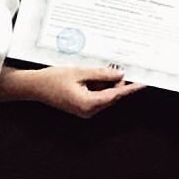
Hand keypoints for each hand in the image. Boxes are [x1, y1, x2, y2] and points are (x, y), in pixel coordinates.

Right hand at [0, 64, 141, 117]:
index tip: (143, 83)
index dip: (130, 88)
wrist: (34, 87)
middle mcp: (88, 111)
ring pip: (104, 95)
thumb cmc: (53, 79)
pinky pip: (96, 96)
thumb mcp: (79, 72)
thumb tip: (119, 74)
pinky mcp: (81, 107)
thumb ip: (100, 74)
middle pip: (111, 96)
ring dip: (104, 83)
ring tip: (94, 70)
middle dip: (114, 82)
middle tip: (115, 66)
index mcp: (89, 104)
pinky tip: (90, 76)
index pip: (116, 95)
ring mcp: (85, 110)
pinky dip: (97, 86)